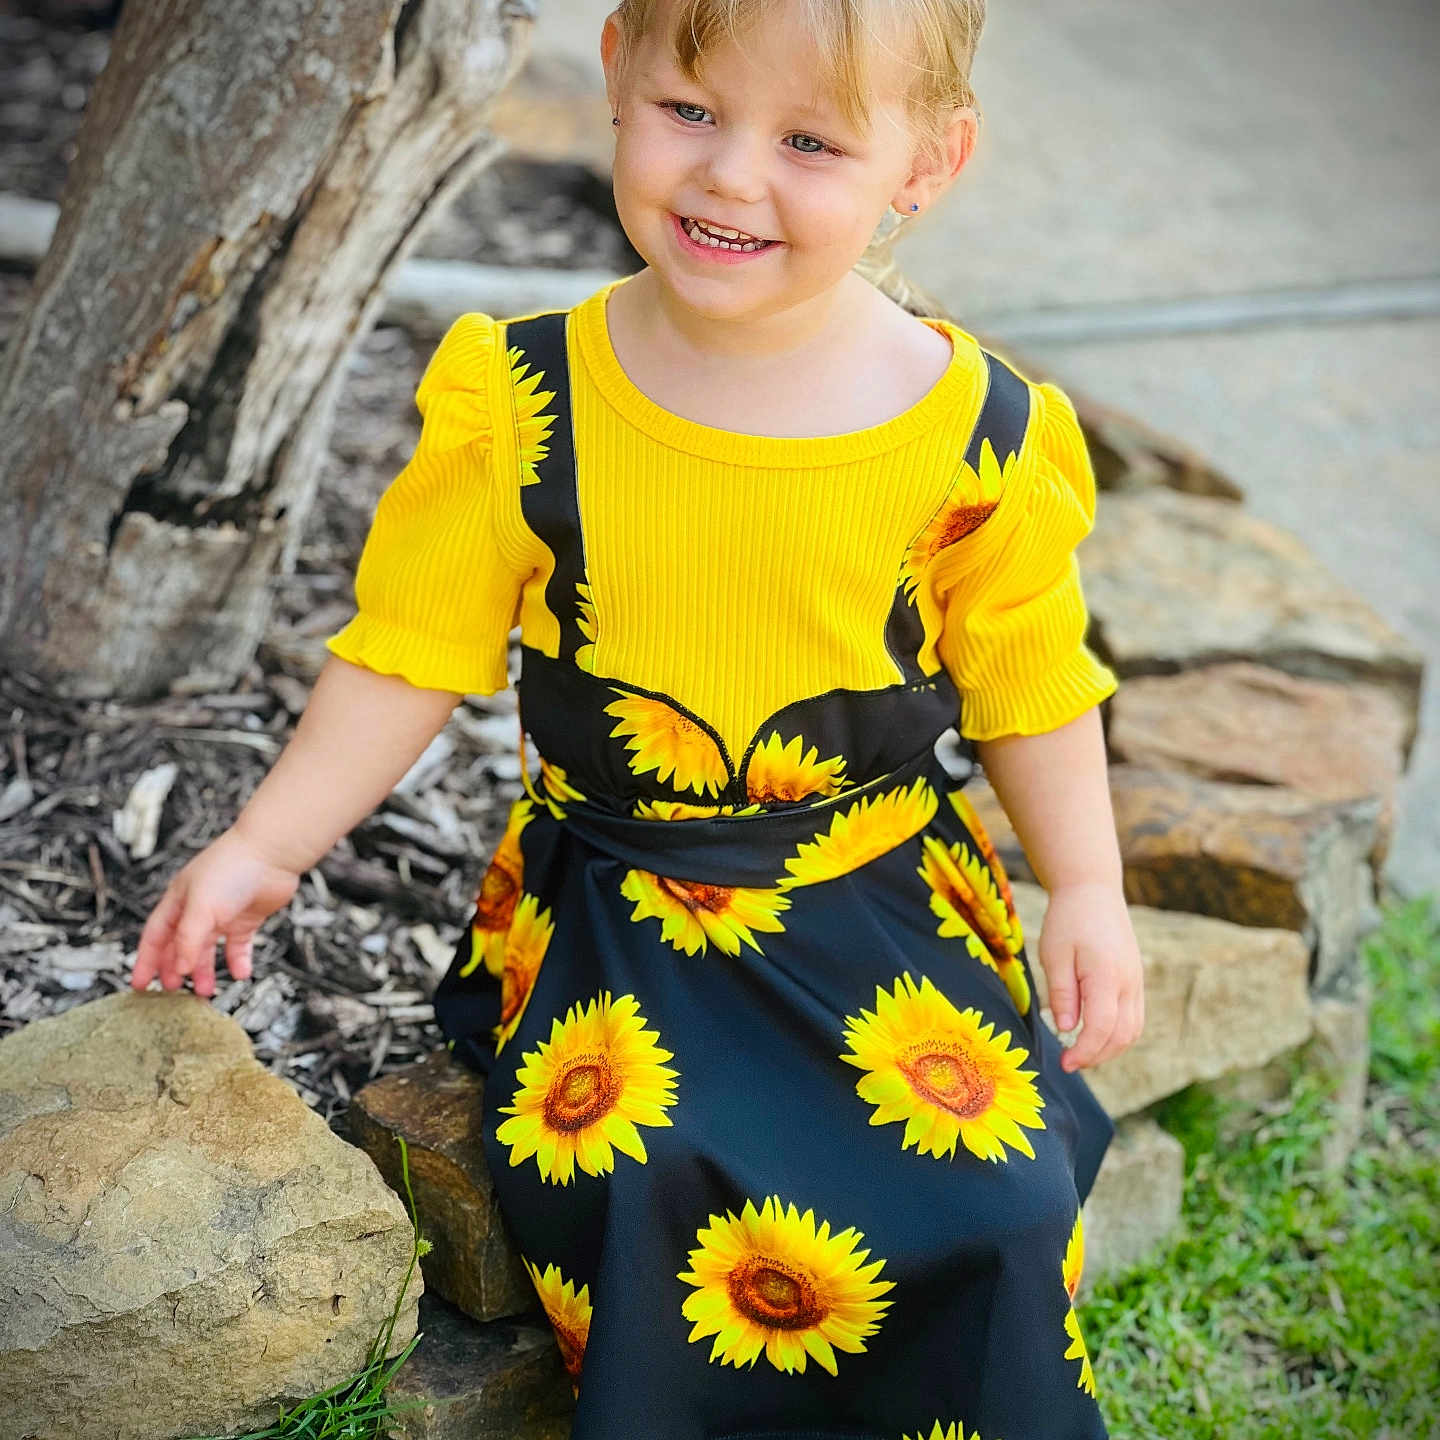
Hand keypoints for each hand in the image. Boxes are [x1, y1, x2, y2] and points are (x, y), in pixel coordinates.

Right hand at [130, 828, 300, 998]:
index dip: (147, 961)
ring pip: (208, 949)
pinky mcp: (247, 918)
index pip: (156, 936)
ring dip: (205, 970)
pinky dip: (238, 961)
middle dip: (175, 969)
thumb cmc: (231, 868)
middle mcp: (199, 909)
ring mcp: (224, 914)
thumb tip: (180, 968)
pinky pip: (238, 945)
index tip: (141, 984)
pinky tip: (240, 974)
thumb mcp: (201, 905)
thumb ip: (188, 939)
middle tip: (174, 991)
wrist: (273, 853)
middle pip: (180, 946)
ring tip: (206, 991)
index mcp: (179, 901)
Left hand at [1037, 880, 1143, 1072]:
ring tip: (1081, 1054)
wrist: (1093, 890)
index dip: (1084, 1051)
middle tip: (1069, 1063)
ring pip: (1133, 1029)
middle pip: (1122, 1035)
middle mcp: (1129, 981)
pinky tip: (1096, 1036)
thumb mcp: (1054, 954)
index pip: (1102, 1027)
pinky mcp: (1135, 979)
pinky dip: (1119, 1034)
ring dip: (1110, 1048)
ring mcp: (1136, 980)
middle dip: (1097, 1056)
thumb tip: (1067, 1029)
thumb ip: (1061, 993)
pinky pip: (1134, 1016)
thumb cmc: (1068, 919)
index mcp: (1106, 974)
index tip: (1064, 1063)